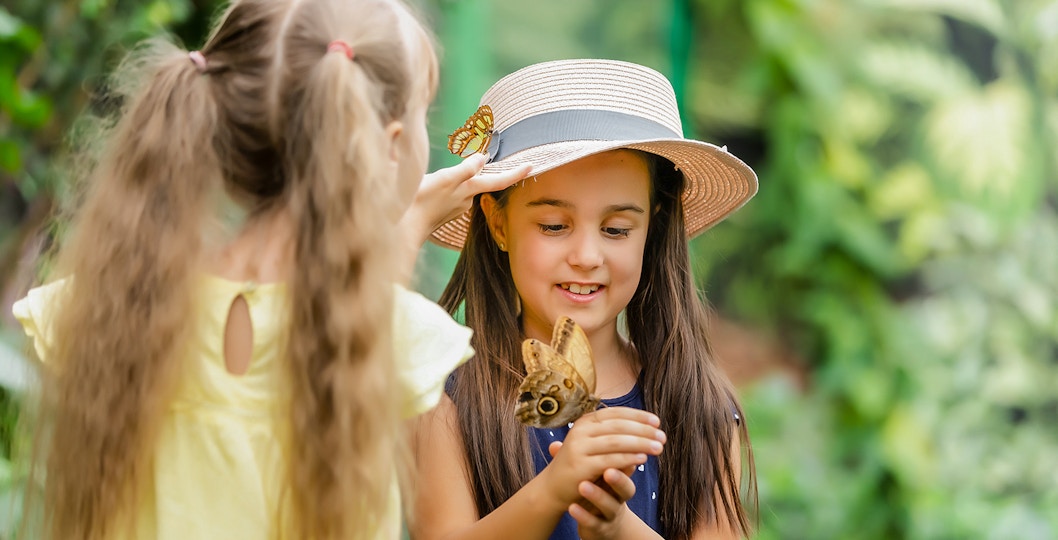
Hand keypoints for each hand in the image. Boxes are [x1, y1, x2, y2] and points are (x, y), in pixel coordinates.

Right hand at [400, 154, 530, 247]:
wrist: (405, 225)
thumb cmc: (421, 200)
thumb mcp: (444, 179)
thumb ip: (465, 169)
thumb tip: (484, 158)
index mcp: (467, 189)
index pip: (498, 180)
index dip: (515, 173)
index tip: (532, 166)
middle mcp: (466, 199)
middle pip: (485, 182)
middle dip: (493, 171)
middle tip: (500, 157)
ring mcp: (455, 205)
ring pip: (469, 186)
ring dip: (471, 176)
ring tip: (474, 163)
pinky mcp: (445, 209)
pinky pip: (457, 193)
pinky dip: (457, 184)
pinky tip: (446, 182)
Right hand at [537, 407, 664, 509]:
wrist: (553, 488)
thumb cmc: (580, 465)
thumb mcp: (594, 445)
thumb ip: (615, 435)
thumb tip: (648, 427)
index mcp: (584, 422)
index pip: (615, 413)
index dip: (637, 415)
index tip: (657, 421)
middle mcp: (579, 431)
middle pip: (618, 426)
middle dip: (643, 430)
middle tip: (663, 436)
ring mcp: (578, 447)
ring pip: (616, 441)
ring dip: (641, 443)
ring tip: (659, 447)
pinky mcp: (580, 466)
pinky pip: (610, 460)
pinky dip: (628, 458)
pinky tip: (643, 459)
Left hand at [547, 442, 635, 517]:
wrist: (603, 524)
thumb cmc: (599, 493)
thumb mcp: (595, 477)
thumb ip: (581, 461)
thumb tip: (554, 445)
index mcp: (620, 481)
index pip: (627, 467)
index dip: (626, 459)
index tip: (618, 448)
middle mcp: (618, 497)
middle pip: (626, 488)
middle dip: (619, 479)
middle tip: (608, 470)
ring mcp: (611, 514)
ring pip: (610, 506)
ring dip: (598, 496)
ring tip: (583, 486)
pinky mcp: (601, 528)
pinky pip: (594, 523)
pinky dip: (584, 516)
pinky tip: (572, 508)